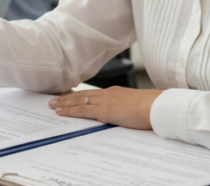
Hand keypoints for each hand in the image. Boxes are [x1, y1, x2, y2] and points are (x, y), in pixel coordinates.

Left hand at [48, 87, 163, 129]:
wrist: (157, 107)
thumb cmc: (151, 108)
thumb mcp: (135, 106)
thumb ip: (124, 109)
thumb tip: (120, 115)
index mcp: (115, 92)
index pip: (92, 93)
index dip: (79, 95)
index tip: (69, 96)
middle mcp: (107, 94)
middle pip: (82, 95)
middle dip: (67, 97)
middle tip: (53, 100)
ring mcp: (105, 101)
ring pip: (79, 100)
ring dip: (64, 103)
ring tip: (52, 106)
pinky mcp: (104, 110)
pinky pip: (83, 110)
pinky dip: (70, 110)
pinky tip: (61, 112)